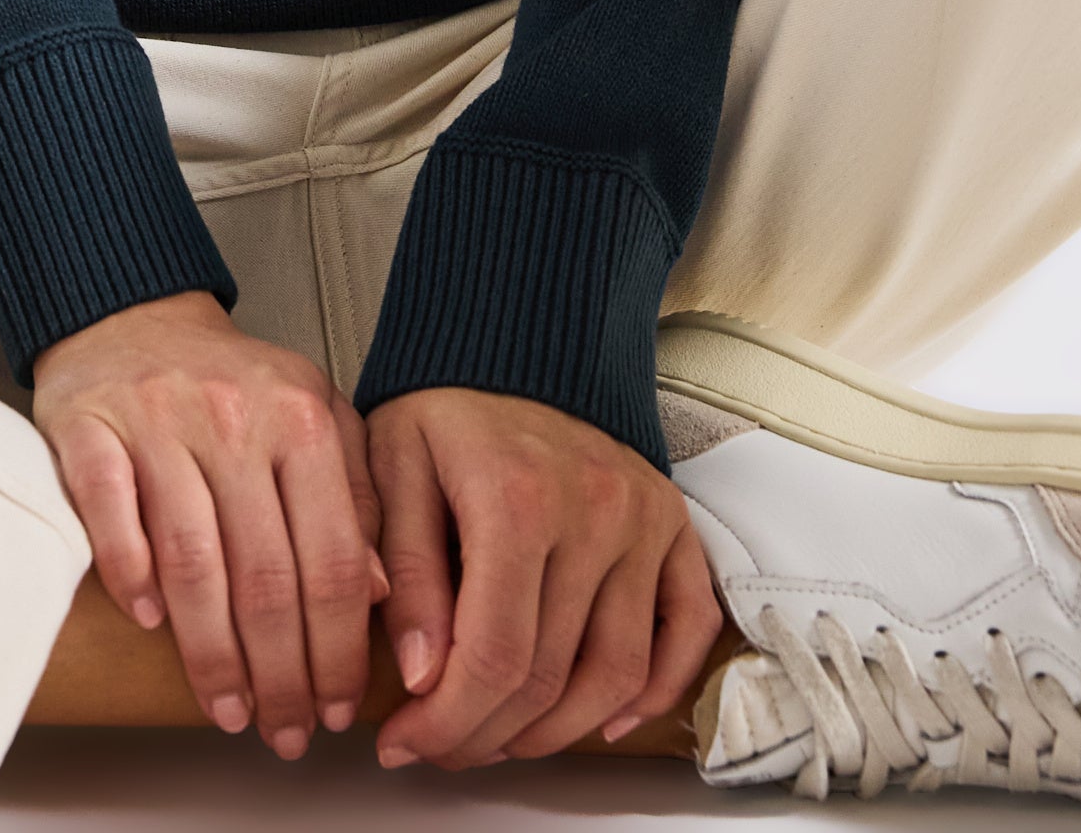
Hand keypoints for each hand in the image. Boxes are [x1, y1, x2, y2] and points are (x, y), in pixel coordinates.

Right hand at [30, 289, 391, 758]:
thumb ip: (356, 496)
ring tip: (228, 708)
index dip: (337, 648)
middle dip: (281, 674)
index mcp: (303, 418)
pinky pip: (113, 518)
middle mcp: (236, 418)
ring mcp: (161, 422)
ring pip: (193, 563)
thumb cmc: (234, 384)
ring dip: (212, 654)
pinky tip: (152, 625)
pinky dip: (133, 578)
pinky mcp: (93, 429)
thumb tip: (379, 593)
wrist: (135, 317)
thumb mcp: (318, 419)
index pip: (331, 558)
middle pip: (265, 576)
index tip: (336, 706)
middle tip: (284, 730)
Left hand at [365, 386, 723, 768]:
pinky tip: (605, 718)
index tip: (405, 743)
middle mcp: (593, 511)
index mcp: (517, 497)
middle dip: (486, 734)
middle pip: (549, 677)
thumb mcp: (393, 467)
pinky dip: (658, 689)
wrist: (517, 335)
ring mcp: (642, 520)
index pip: (491, 656)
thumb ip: (407, 572)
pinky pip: (687, 629)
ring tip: (503, 737)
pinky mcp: (673, 524)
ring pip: (617, 673)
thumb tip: (421, 676)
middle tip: (442, 745)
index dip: (445, 721)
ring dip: (558, 730)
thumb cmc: (447, 402)